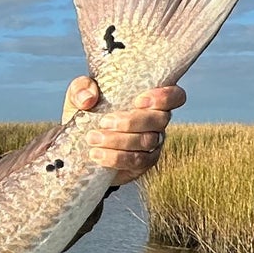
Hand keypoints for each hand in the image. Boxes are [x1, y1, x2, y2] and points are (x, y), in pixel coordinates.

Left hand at [64, 77, 183, 184]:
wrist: (78, 143)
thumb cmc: (87, 112)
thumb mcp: (80, 95)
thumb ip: (82, 88)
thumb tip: (89, 98)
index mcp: (149, 100)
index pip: (175, 96)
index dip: (164, 97)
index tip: (138, 101)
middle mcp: (156, 121)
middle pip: (160, 120)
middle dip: (131, 121)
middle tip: (104, 122)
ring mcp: (152, 144)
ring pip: (147, 141)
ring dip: (118, 140)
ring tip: (93, 139)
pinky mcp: (142, 164)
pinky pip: (137, 161)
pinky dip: (116, 158)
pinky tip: (97, 155)